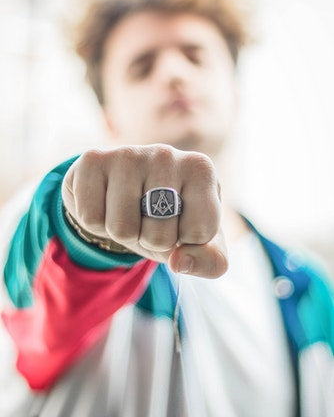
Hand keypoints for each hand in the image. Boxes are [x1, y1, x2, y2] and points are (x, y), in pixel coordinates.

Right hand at [62, 144, 227, 277]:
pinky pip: (90, 219)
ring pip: (121, 229)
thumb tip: (180, 262)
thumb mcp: (200, 242)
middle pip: (159, 235)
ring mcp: (128, 154)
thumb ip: (210, 262)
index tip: (180, 223)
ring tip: (129, 211)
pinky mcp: (92, 159)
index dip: (186, 242)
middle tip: (149, 219)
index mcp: (201, 170)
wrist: (125, 189)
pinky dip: (96, 224)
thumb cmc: (170, 216)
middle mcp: (167, 154)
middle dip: (152, 240)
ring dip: (124, 234)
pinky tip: (106, 202)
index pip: (199, 234)